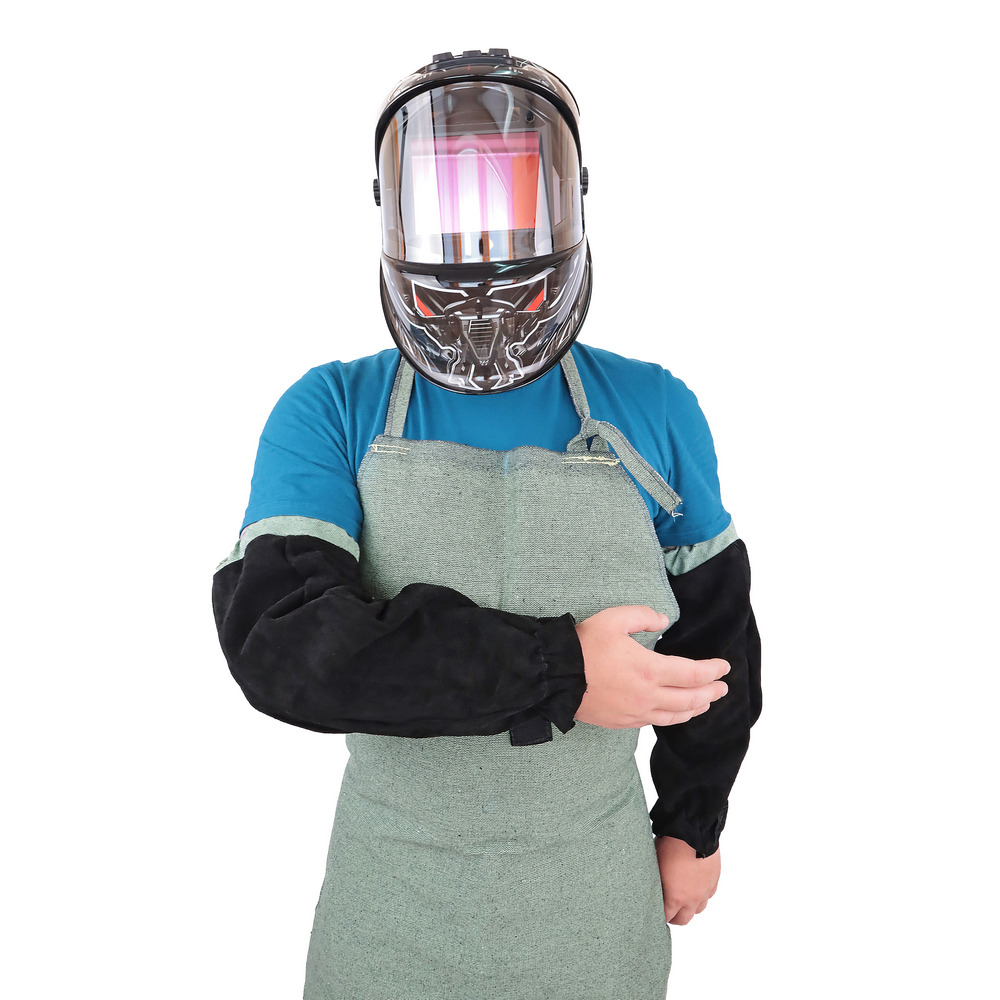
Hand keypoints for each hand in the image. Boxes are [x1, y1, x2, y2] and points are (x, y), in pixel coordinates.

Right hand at [573, 605, 729, 727]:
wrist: (555, 676)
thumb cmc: (583, 646)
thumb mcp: (613, 618)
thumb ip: (643, 615)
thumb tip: (663, 619)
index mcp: (649, 669)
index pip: (693, 674)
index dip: (712, 671)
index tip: (724, 668)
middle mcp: (647, 695)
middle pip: (690, 699)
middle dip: (711, 692)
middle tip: (723, 688)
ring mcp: (635, 712)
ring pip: (675, 715)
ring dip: (695, 709)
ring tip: (705, 702)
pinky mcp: (623, 721)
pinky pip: (655, 722)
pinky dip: (673, 718)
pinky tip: (675, 713)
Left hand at [655, 836, 719, 924]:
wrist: (693, 832)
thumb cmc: (671, 846)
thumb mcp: (656, 864)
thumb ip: (655, 881)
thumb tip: (650, 886)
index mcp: (675, 898)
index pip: (666, 917)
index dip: (659, 916)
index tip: (655, 912)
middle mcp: (692, 899)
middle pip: (683, 919)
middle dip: (674, 917)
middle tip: (668, 910)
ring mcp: (705, 891)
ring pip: (698, 909)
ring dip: (689, 907)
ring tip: (682, 899)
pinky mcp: (714, 881)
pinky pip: (708, 895)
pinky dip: (701, 894)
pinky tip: (695, 886)